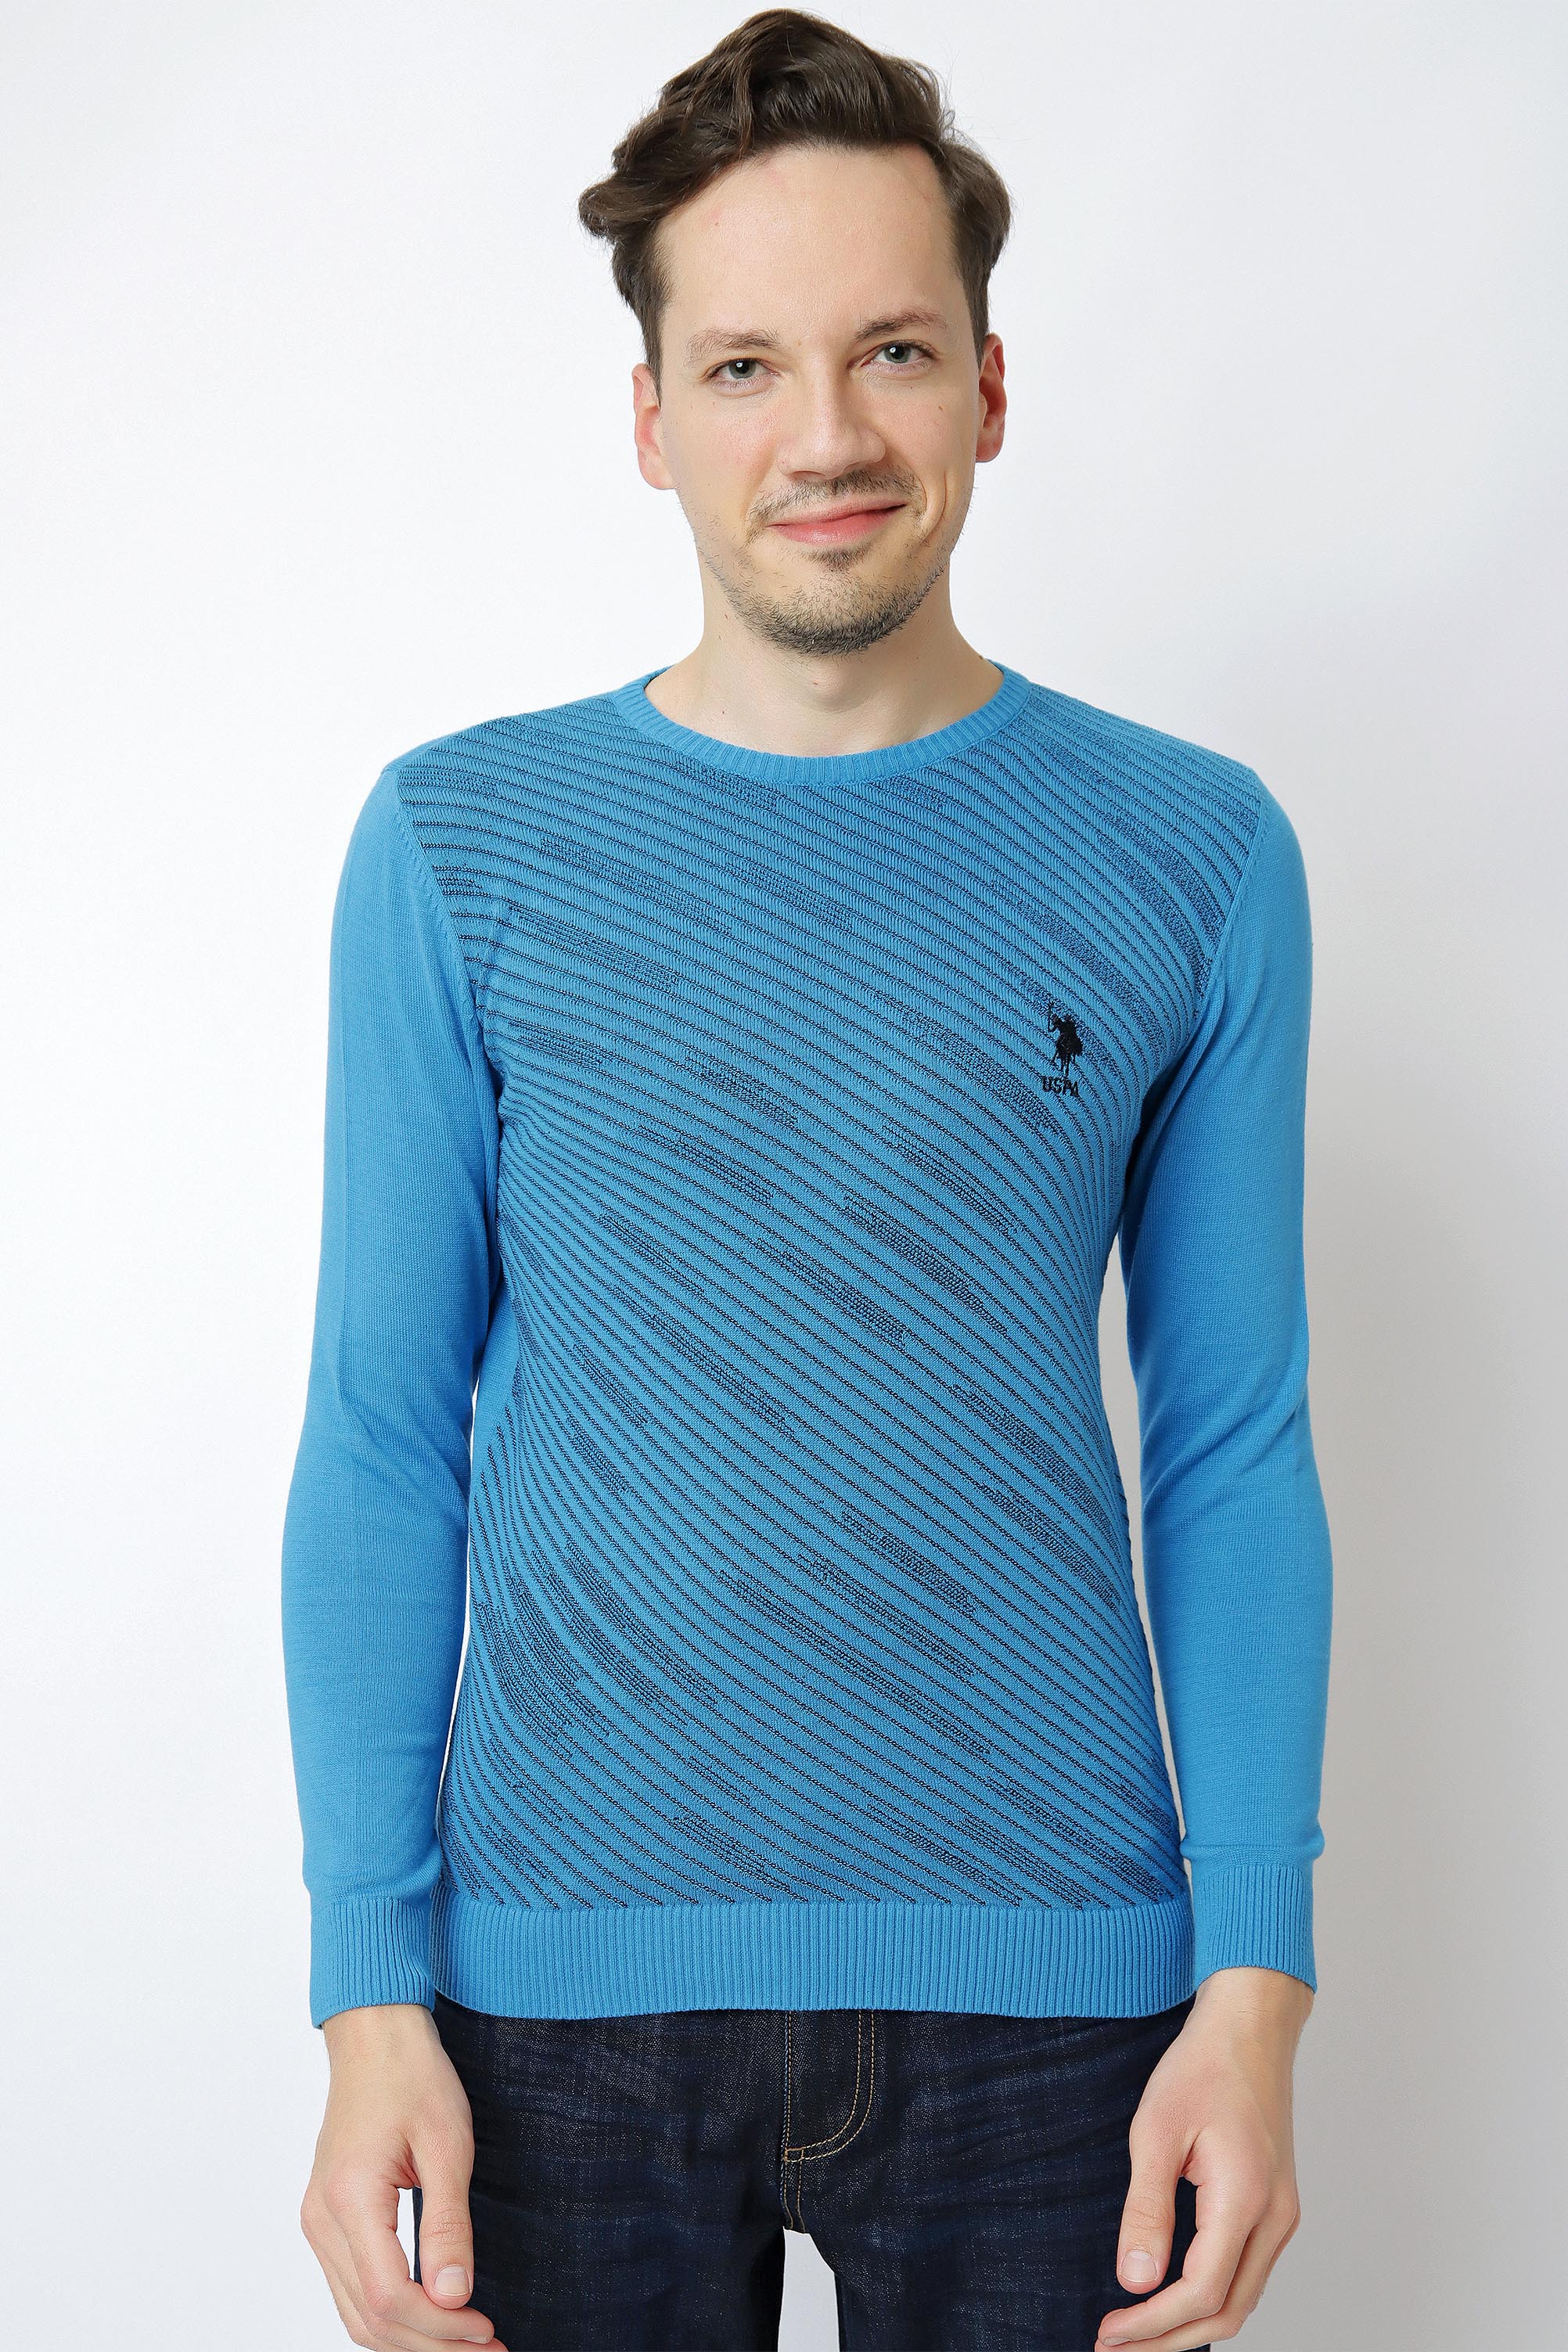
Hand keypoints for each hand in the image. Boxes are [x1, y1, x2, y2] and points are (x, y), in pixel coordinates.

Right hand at [300, 2001, 506, 2349]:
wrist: (374, 2037)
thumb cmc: (413, 2076)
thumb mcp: (448, 2144)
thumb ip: (448, 2224)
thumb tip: (456, 2297)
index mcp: (350, 2198)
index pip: (390, 2297)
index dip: (441, 2327)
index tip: (486, 2329)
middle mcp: (321, 2218)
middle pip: (370, 2318)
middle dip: (430, 2345)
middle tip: (488, 2349)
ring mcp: (317, 2221)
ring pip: (356, 2313)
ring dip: (411, 2338)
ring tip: (467, 2343)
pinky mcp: (325, 2218)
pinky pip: (351, 2288)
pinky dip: (390, 2314)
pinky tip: (432, 2315)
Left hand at [1094, 1966, 1312, 2349]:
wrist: (1250, 2027)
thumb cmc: (1202, 2067)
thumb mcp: (1156, 2130)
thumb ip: (1147, 2209)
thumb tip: (1135, 2281)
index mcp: (1246, 2200)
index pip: (1201, 2294)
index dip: (1152, 2325)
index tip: (1106, 2334)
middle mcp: (1276, 2218)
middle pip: (1228, 2313)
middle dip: (1169, 2340)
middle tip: (1113, 2346)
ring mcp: (1283, 2214)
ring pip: (1241, 2298)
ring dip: (1189, 2324)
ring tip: (1135, 2331)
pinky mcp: (1277, 2207)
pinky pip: (1247, 2273)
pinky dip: (1210, 2298)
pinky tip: (1170, 2296)